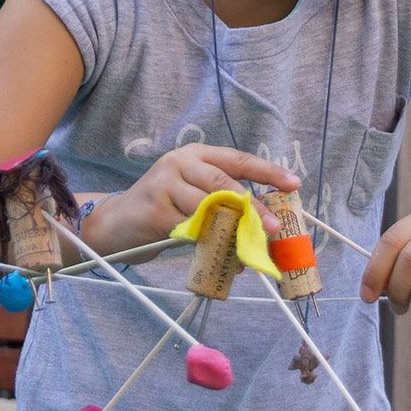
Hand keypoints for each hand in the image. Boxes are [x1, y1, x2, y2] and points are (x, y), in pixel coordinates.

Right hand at [80, 144, 299, 258]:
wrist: (117, 223)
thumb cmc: (163, 208)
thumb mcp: (192, 195)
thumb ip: (222, 201)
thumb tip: (263, 226)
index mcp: (196, 155)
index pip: (237, 159)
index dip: (267, 171)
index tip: (293, 183)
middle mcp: (180, 163)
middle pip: (223, 182)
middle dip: (252, 207)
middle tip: (273, 227)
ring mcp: (165, 185)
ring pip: (208, 208)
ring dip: (231, 230)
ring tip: (248, 249)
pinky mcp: (155, 210)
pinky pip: (190, 230)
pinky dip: (209, 244)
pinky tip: (218, 255)